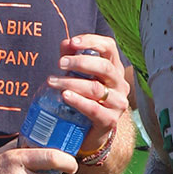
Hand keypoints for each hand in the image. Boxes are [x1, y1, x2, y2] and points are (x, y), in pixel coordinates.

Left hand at [45, 33, 130, 156]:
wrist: (92, 133)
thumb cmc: (85, 99)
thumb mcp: (79, 76)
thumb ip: (72, 58)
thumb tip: (66, 43)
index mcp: (114, 69)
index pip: (109, 47)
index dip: (92, 41)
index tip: (72, 42)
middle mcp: (120, 84)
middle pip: (104, 67)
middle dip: (80, 62)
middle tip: (59, 63)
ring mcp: (118, 103)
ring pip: (96, 88)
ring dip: (72, 82)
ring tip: (52, 82)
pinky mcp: (110, 120)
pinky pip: (93, 108)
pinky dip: (78, 101)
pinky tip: (65, 96)